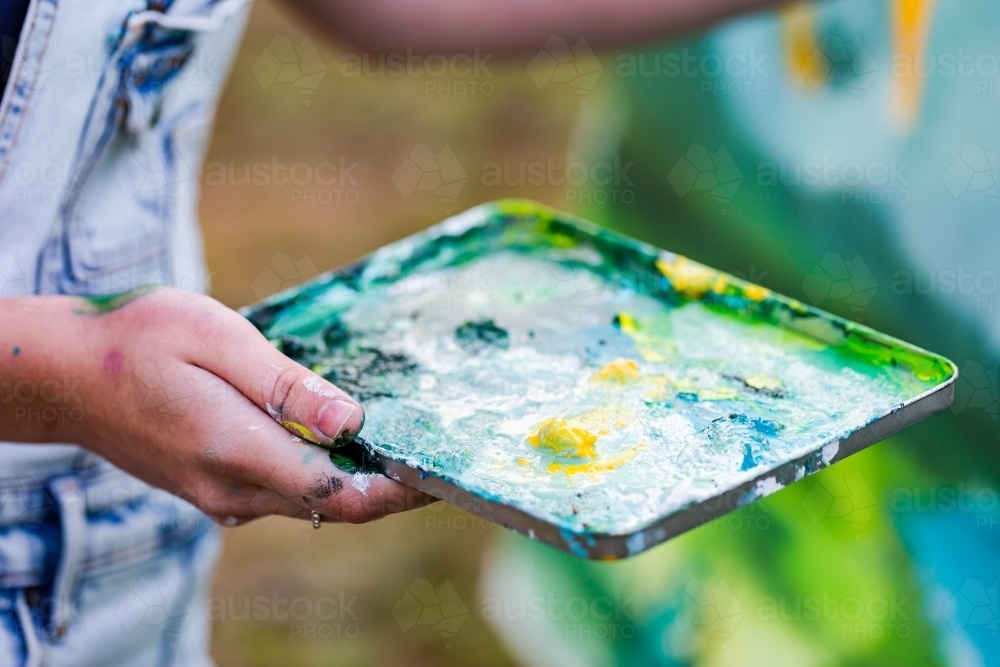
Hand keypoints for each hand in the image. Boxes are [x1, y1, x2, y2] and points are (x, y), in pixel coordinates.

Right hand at [0, 288, 432, 524]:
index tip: (441, 470)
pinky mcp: (213, 487)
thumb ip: (286, 386)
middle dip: (389, 485)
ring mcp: (219, 496)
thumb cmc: (138, 341)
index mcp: (238, 451)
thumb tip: (352, 420)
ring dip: (357, 478)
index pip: (339, 492)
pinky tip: (340, 436)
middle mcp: (232, 489)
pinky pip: (283, 490)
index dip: (398, 488)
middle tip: (436, 449)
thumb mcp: (217, 340)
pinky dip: (321, 472)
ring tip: (401, 438)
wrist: (64, 374)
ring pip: (310, 500)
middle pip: (334, 504)